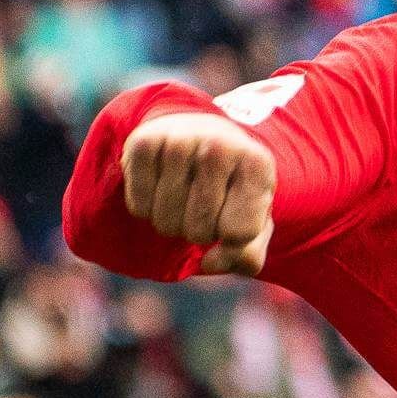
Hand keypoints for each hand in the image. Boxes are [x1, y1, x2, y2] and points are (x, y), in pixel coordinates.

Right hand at [120, 112, 276, 275]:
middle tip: (204, 203)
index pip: (239, 233)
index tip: (232, 216)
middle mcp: (220, 145)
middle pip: (199, 231)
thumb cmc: (231, 185)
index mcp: (257, 164)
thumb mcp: (254, 218)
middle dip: (200, 231)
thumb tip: (210, 263)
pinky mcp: (143, 142)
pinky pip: (139, 206)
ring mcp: (179, 141)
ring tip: (183, 194)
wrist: (202, 133)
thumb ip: (247, 255)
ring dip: (172, 222)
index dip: (231, 239)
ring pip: (166, 222)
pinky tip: (160, 184)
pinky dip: (147, 207)